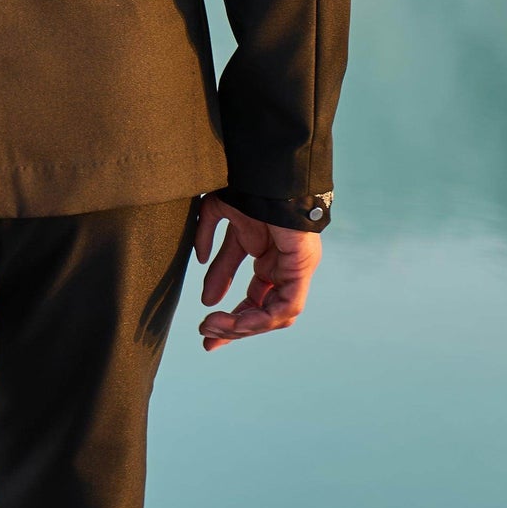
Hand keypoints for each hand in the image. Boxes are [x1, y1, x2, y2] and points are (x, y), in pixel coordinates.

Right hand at [194, 194, 321, 352]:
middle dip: (234, 329)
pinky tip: (236, 321)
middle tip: (207, 337)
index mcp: (268, 259)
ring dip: (242, 326)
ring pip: (275, 315)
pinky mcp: (302, 267)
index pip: (253, 300)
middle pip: (263, 312)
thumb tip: (204, 282)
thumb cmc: (247, 188)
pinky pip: (287, 306)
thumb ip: (216, 256)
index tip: (205, 328)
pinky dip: (261, 317)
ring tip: (213, 326)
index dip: (231, 318)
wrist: (264, 170)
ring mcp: (295, 269)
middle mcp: (284, 268)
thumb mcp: (225, 227)